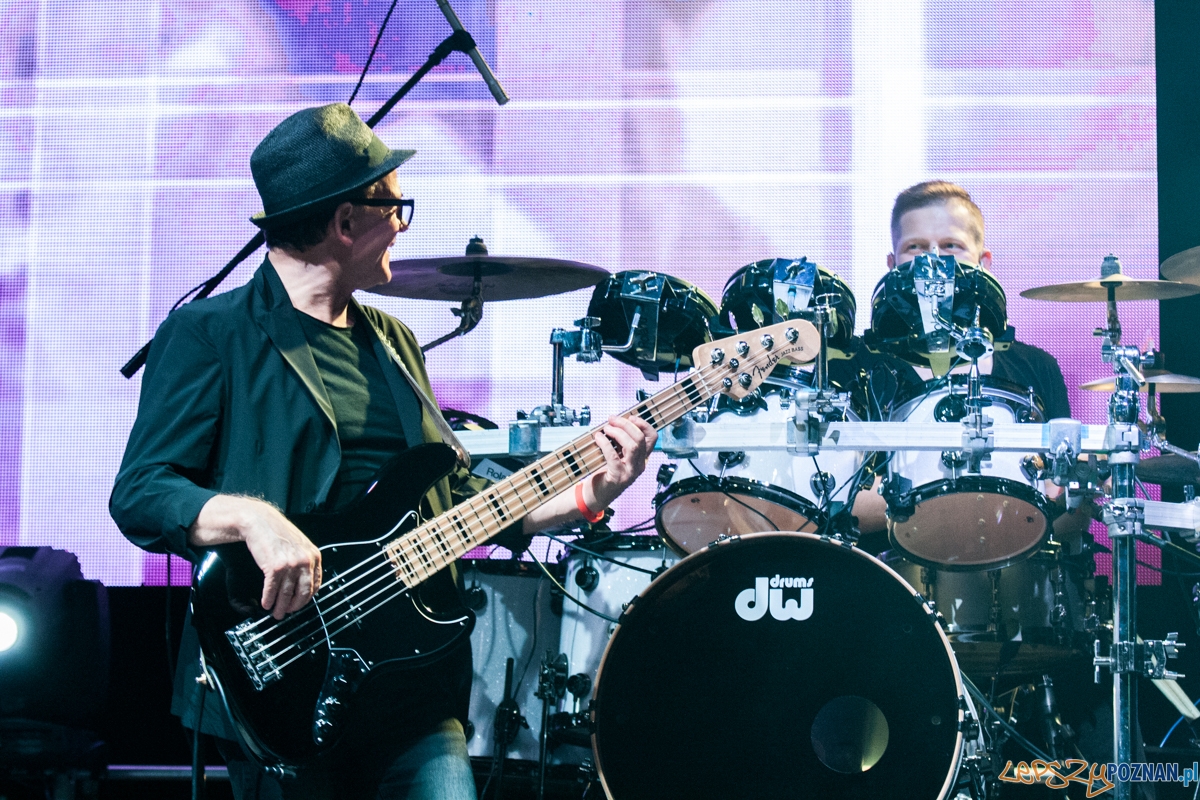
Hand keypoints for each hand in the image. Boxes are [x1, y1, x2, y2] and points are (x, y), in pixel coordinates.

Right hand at [240, 505, 322, 619]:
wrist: (259, 522)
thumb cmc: (277, 532)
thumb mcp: (299, 544)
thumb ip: (305, 560)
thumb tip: (304, 581)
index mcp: (314, 556)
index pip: (315, 585)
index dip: (306, 598)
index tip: (299, 603)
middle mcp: (305, 561)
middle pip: (303, 593)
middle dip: (294, 607)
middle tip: (287, 612)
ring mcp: (291, 564)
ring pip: (286, 594)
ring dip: (280, 607)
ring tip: (276, 613)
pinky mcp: (275, 567)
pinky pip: (272, 590)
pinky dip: (268, 600)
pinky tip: (266, 604)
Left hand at [587, 415, 657, 509]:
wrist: (597, 496)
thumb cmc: (606, 473)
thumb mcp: (618, 456)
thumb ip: (620, 442)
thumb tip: (613, 422)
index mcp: (642, 458)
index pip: (652, 438)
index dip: (643, 424)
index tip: (630, 417)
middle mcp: (640, 465)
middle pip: (641, 439)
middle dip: (626, 425)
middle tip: (611, 419)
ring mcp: (631, 472)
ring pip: (633, 446)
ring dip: (618, 433)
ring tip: (606, 429)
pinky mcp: (618, 477)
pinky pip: (614, 456)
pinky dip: (605, 444)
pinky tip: (598, 438)